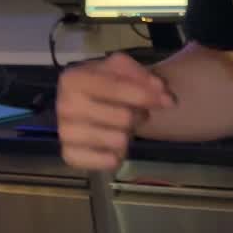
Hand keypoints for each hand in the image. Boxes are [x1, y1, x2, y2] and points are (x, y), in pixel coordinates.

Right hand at [57, 52, 175, 170]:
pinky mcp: (70, 156)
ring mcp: (65, 132)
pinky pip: (106, 162)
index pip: (115, 88)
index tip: (169, 101)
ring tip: (121, 128)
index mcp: (73, 79)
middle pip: (122, 118)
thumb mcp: (124, 71)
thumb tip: (163, 94)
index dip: (145, 95)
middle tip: (134, 114)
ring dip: (128, 135)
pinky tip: (111, 146)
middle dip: (137, 116)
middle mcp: (64, 105)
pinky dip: (117, 156)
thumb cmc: (110, 87)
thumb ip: (145, 77)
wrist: (94, 106)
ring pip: (118, 141)